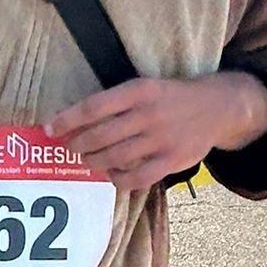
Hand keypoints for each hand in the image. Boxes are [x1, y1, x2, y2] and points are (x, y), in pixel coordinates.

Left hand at [43, 72, 266, 194]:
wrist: (216, 107)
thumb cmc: (169, 97)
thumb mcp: (144, 87)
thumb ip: (114, 102)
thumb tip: (73, 120)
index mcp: (139, 90)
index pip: (93, 107)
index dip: (67, 120)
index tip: (49, 129)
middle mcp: (149, 114)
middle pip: (100, 135)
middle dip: (77, 144)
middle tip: (69, 147)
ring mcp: (161, 139)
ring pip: (115, 157)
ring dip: (93, 162)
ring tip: (87, 160)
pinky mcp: (172, 161)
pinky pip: (137, 178)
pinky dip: (118, 179)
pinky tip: (111, 174)